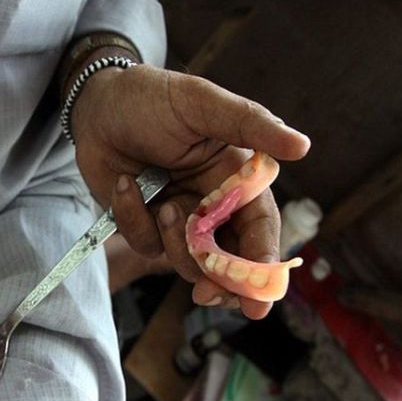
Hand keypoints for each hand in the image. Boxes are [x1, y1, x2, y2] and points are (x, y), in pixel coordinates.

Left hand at [72, 65, 310, 318]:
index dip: (262, 267)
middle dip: (223, 283)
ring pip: (187, 261)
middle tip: (209, 292)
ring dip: (178, 245)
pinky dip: (133, 217)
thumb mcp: (202, 104)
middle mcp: (210, 205)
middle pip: (229, 261)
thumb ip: (250, 124)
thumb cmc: (154, 99)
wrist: (99, 105)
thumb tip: (302, 146)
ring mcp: (176, 218)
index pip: (259, 230)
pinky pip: (145, 242)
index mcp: (235, 181)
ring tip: (166, 206)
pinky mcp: (142, 222)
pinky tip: (124, 184)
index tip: (259, 301)